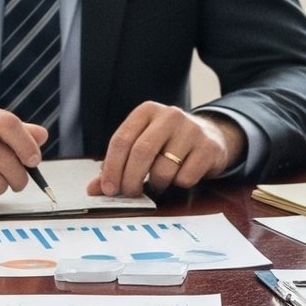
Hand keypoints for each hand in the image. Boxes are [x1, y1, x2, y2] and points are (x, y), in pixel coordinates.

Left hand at [91, 104, 244, 196]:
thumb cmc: (168, 143)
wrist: (211, 136)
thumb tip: (94, 189)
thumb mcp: (142, 145)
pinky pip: (185, 177)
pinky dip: (179, 184)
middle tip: (130, 194)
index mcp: (147, 111)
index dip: (112, 167)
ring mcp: (191, 130)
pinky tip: (181, 175)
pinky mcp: (208, 147)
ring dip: (157, 183)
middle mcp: (169, 116)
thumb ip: (117, 165)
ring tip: (160, 180)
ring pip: (164, 169)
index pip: (122, 139)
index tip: (109, 188)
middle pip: (141, 152)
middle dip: (131, 180)